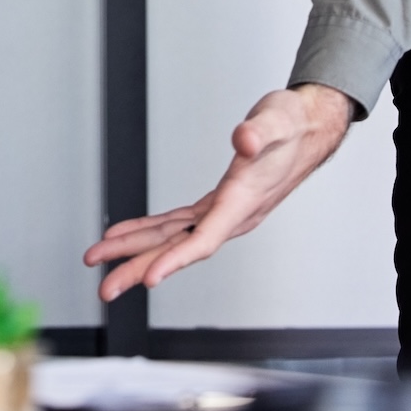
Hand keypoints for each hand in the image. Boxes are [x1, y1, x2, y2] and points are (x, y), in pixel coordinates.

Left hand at [82, 83, 352, 300]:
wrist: (310, 128)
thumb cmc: (294, 125)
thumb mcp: (279, 121)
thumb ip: (260, 133)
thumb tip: (244, 140)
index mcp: (243, 202)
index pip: (205, 240)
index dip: (176, 261)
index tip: (148, 280)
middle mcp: (232, 216)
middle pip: (180, 250)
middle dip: (139, 269)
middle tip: (105, 289)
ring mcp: (224, 213)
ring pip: (173, 239)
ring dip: (135, 252)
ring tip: (100, 261)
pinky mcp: (217, 204)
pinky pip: (176, 224)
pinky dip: (148, 228)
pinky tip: (124, 235)